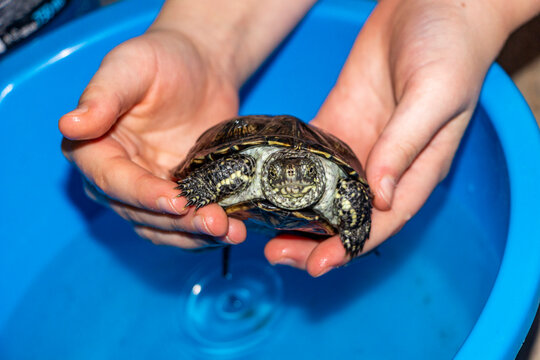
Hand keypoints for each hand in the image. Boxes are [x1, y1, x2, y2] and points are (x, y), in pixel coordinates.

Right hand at [60, 29, 246, 249]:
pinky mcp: (178, 195)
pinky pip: (186, 224)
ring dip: (196, 234)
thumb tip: (70, 125)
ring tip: (231, 232)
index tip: (176, 202)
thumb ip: (103, 95)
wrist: (200, 67)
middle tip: (216, 221)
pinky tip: (233, 230)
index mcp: (95, 148)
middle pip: (141, 212)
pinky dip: (207, 232)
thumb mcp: (130, 66)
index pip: (114, 182)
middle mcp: (118, 176)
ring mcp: (149, 190)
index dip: (145, 195)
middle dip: (179, 221)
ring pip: (165, 227)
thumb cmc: (162, 59)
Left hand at [265, 0, 517, 275]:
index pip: (380, 223)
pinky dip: (286, 170)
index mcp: (415, 171)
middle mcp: (383, 166)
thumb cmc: (449, 50)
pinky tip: (262, 182)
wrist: (434, 5)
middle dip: (311, 240)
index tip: (316, 266)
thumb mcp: (433, 98)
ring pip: (321, 191)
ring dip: (293, 213)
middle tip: (275, 253)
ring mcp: (357, 145)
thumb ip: (405, 146)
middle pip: (344, 215)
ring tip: (262, 228)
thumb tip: (379, 196)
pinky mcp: (337, 121)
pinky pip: (308, 153)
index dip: (349, 248)